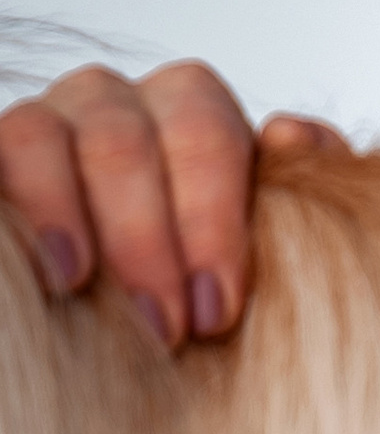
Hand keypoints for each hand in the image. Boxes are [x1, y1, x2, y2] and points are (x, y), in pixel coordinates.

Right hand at [0, 61, 345, 348]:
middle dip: (146, 236)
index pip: (205, 131)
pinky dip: (21, 198)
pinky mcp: (2, 162)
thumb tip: (293, 136)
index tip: (217, 311)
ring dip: (67, 211)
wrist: (148, 327)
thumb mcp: (269, 244)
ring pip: (41, 132)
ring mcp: (46, 126)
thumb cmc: (213, 292)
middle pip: (123, 137)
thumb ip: (297, 190)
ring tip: (80, 285)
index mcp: (191, 111)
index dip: (211, 218)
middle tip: (166, 329)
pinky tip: (45, 266)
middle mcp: (114, 104)